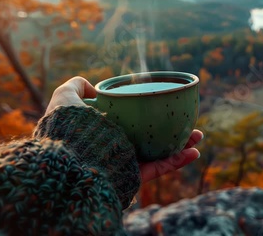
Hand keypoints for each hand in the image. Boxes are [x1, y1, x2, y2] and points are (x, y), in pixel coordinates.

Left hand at [48, 77, 201, 181]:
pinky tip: (194, 153)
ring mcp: (126, 163)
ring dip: (182, 145)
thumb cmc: (65, 127)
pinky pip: (159, 168)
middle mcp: (116, 147)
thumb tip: (91, 86)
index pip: (133, 121)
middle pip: (152, 137)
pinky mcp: (132, 177)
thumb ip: (75, 86)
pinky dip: (177, 161)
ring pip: (160, 153)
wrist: (66, 158)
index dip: (150, 114)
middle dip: (173, 130)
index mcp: (105, 130)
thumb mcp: (64, 97)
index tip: (164, 105)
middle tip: (188, 122)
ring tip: (198, 136)